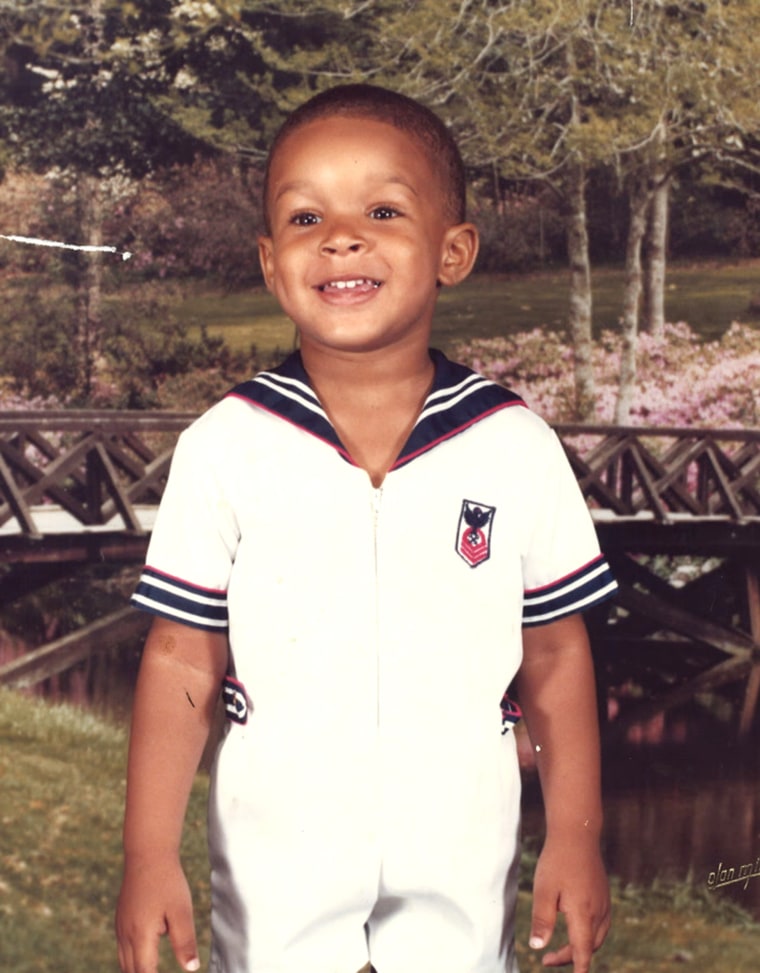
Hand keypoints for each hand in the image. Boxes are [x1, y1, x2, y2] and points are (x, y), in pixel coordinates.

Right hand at [116, 854, 199, 972]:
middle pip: (131, 970)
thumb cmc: (167, 881)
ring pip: (124, 960)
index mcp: (140, 935)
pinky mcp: (121, 917)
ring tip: (152, 969)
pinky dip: (132, 957)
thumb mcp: (181, 911)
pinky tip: (145, 955)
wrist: (148, 854)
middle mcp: (126, 934)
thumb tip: (191, 968)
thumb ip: (185, 941)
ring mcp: (121, 925)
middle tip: (157, 972)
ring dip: (136, 970)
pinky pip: (123, 946)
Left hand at [528, 832, 610, 971]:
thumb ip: (542, 920)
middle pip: (589, 946)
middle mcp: (598, 911)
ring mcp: (604, 902)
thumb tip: (538, 947)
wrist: (577, 833)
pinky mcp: (603, 893)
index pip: (583, 951)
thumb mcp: (544, 890)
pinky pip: (601, 923)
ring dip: (581, 947)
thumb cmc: (557, 860)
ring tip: (560, 950)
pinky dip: (589, 934)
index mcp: (584, 913)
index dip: (578, 968)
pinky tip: (577, 929)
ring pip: (597, 936)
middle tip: (547, 961)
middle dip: (571, 958)